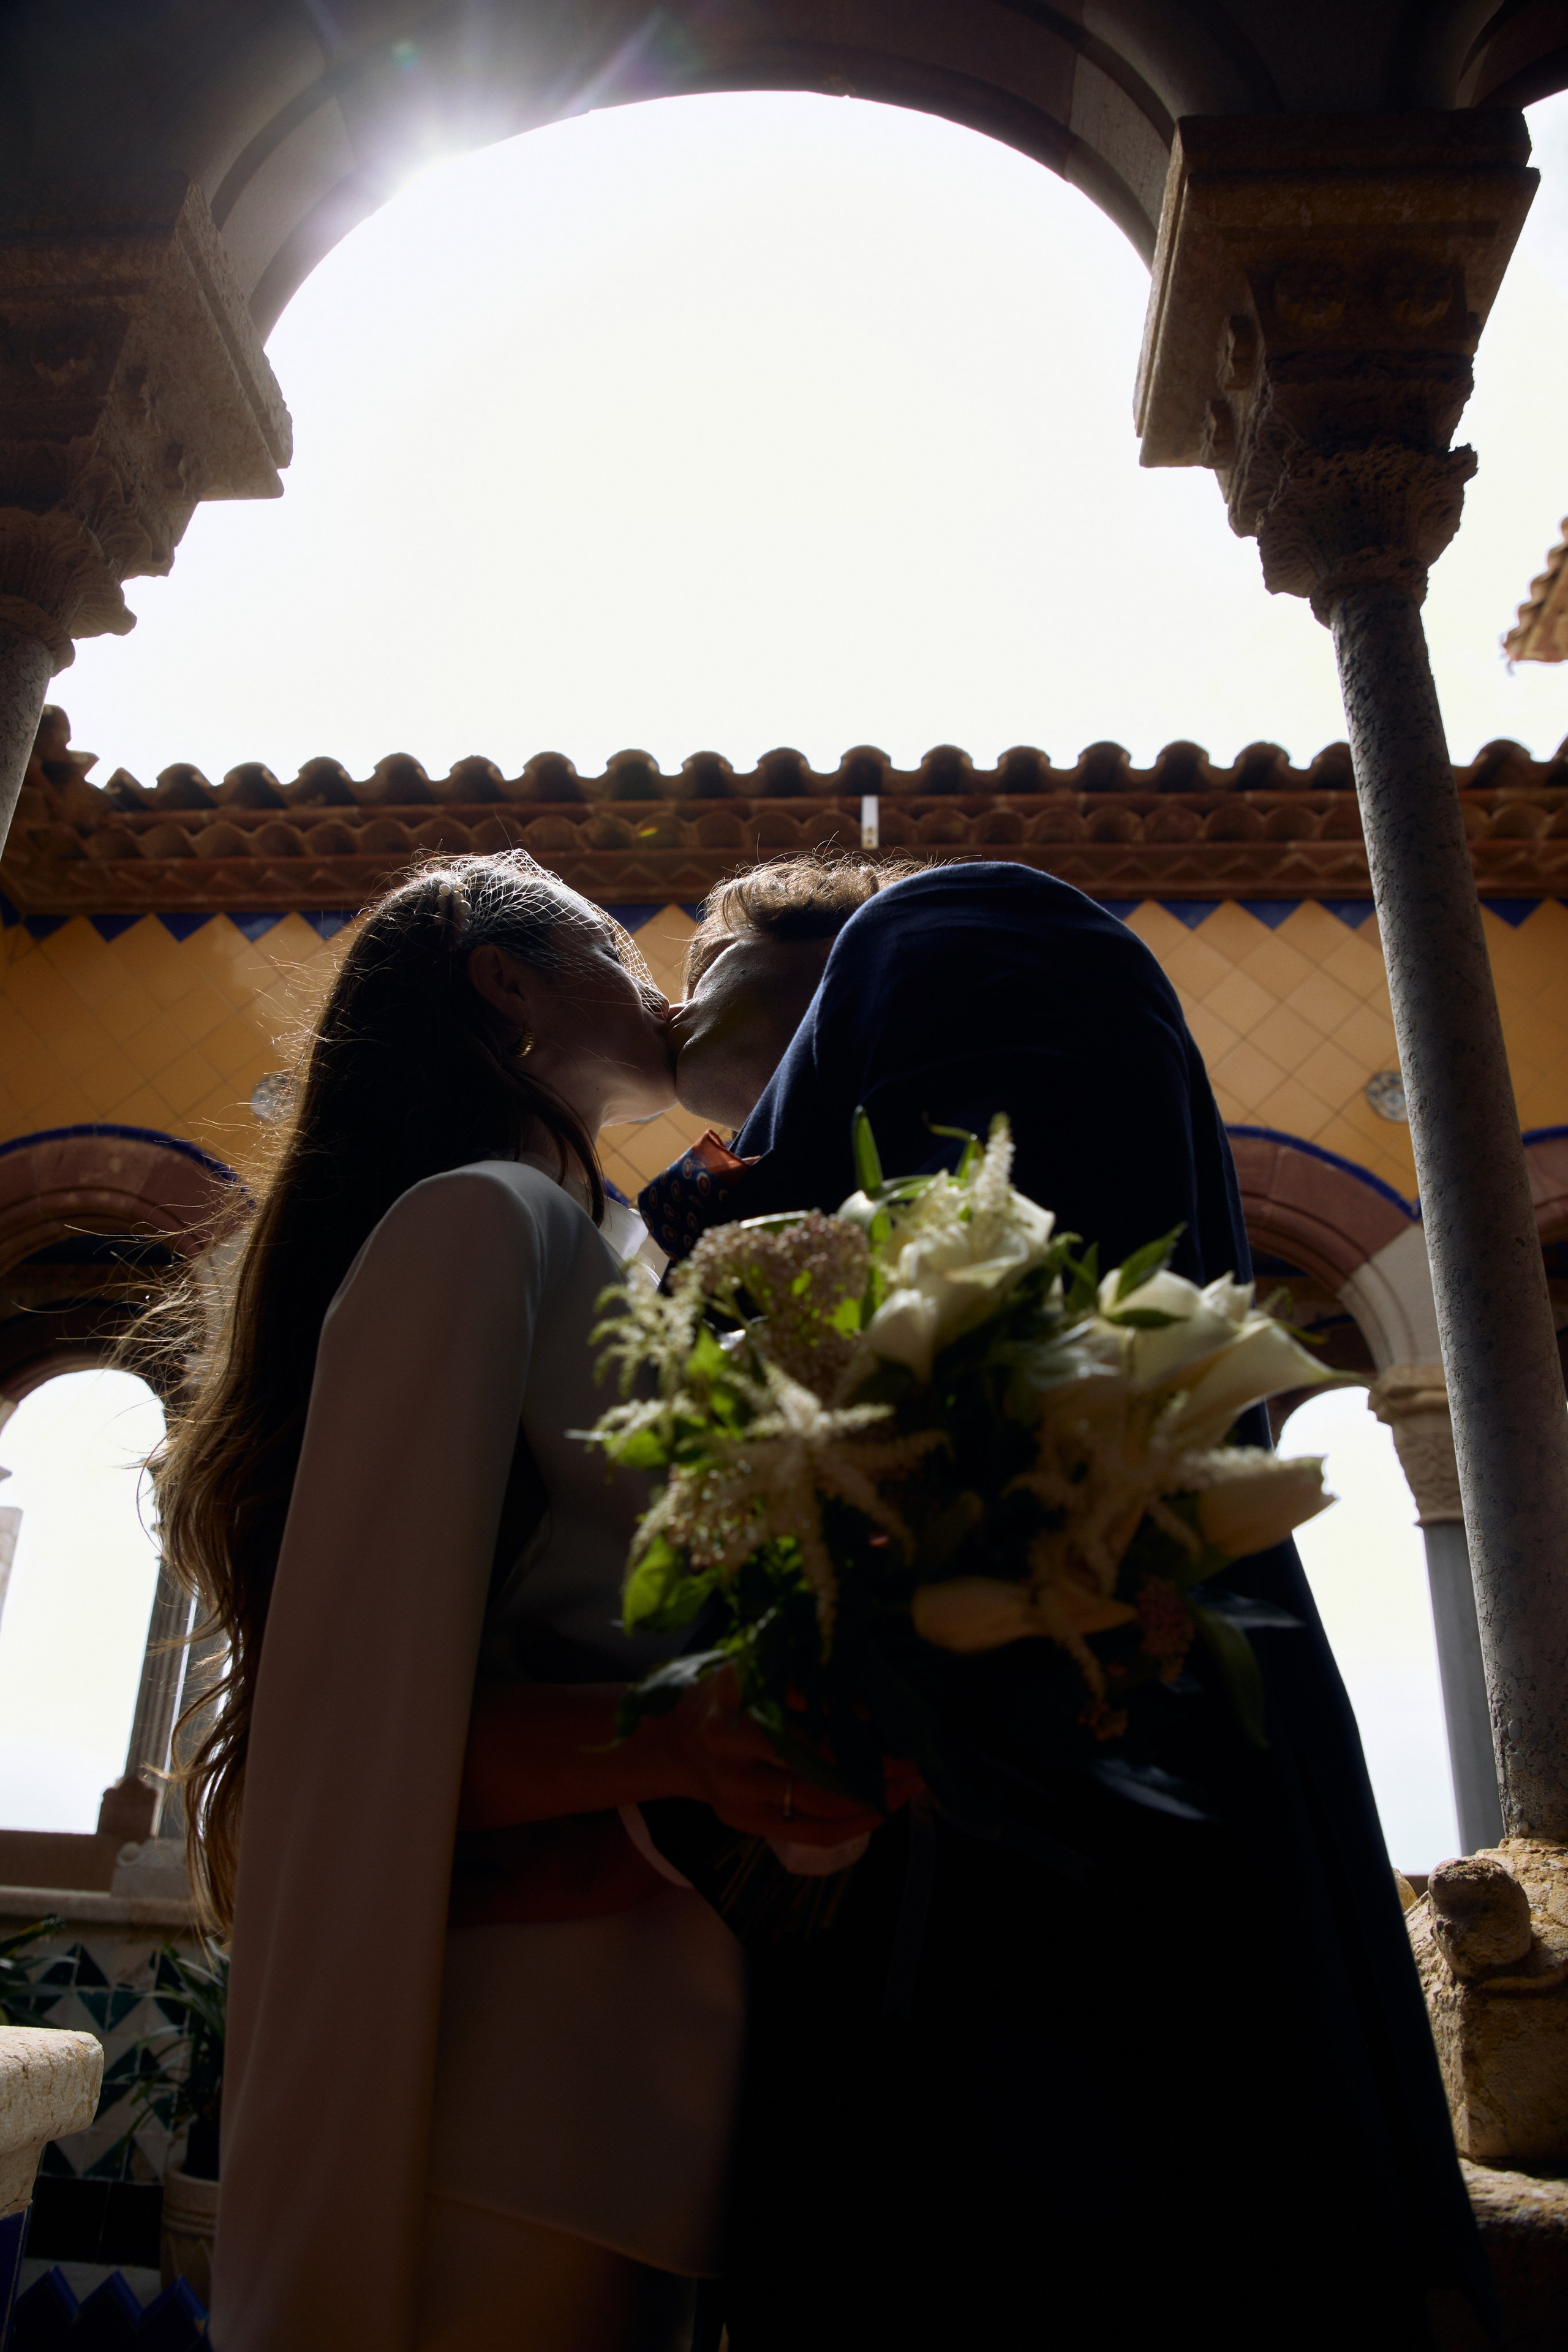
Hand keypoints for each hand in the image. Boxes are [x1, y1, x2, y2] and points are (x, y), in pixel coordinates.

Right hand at [657, 1667, 910, 1847]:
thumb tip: (865, 1703)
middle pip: (816, 1772)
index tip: (891, 1723)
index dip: (851, 1729)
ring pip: (818, 1809)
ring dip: (872, 1801)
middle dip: (873, 1770)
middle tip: (915, 1761)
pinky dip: (851, 1827)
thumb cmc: (727, 1694)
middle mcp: (729, 1755)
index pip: (802, 1723)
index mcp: (732, 1705)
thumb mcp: (754, 1669)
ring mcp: (735, 1797)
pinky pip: (808, 1835)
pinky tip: (881, 1812)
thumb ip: (800, 1679)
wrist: (676, 1739)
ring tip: (909, 1786)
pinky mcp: (744, 1824)